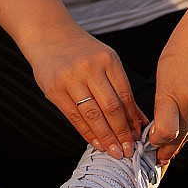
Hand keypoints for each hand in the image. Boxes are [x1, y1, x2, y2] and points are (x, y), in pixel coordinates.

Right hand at [23, 26, 148, 159]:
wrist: (48, 35)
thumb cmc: (83, 52)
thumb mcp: (105, 61)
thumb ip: (120, 89)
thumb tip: (138, 121)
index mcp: (108, 60)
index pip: (125, 95)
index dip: (133, 119)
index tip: (139, 137)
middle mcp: (90, 68)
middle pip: (111, 107)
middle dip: (122, 133)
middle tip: (129, 151)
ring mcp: (71, 78)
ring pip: (93, 115)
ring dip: (106, 137)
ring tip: (115, 152)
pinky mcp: (54, 89)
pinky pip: (74, 117)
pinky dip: (87, 133)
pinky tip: (97, 143)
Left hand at [150, 24, 187, 163]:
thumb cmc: (184, 46)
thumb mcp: (164, 72)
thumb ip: (163, 101)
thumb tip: (161, 128)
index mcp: (173, 91)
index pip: (165, 132)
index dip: (157, 142)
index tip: (150, 144)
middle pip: (180, 135)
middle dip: (168, 148)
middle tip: (159, 158)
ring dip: (183, 136)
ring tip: (171, 147)